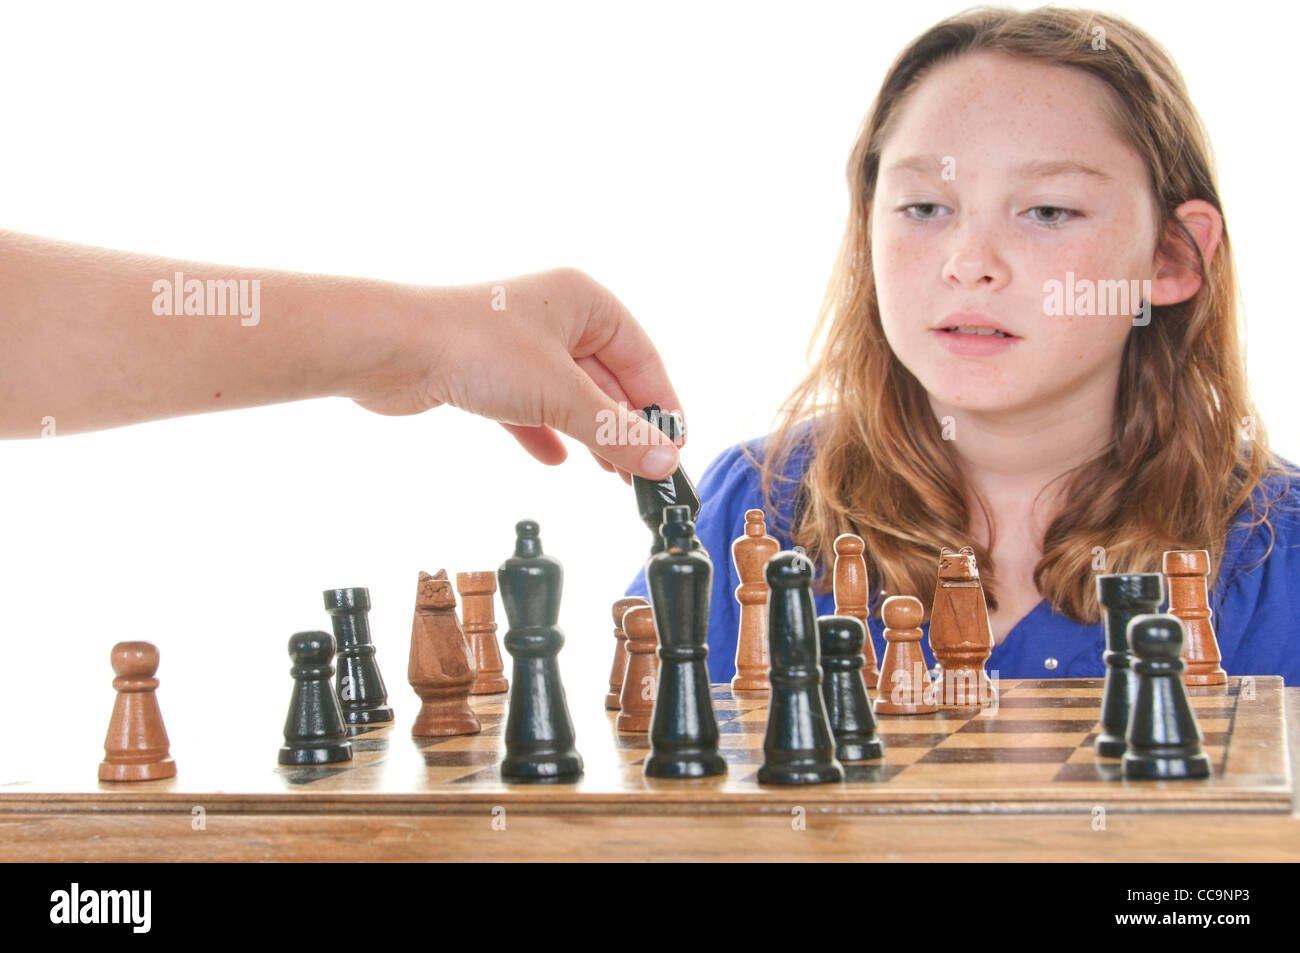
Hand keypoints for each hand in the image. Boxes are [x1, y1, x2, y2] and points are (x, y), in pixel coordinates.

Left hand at [351, 268, 683, 481]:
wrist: (391, 349)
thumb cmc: (477, 349)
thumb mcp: (560, 393)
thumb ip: (615, 431)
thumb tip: (664, 461)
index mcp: (584, 300)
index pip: (642, 357)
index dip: (662, 405)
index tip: (676, 448)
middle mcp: (555, 315)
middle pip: (608, 379)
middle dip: (625, 427)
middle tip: (645, 474)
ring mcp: (519, 344)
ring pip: (570, 395)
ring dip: (591, 434)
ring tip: (611, 475)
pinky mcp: (487, 372)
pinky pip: (530, 406)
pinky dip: (545, 432)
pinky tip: (556, 459)